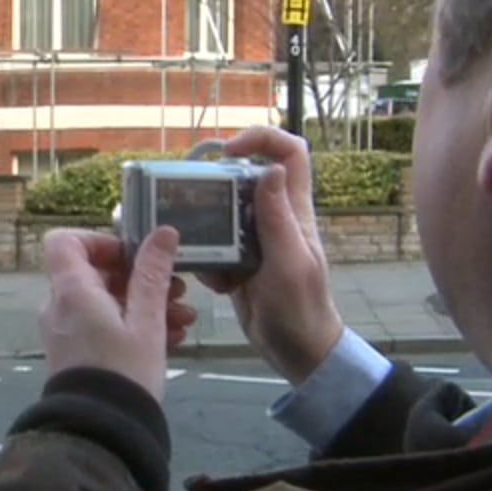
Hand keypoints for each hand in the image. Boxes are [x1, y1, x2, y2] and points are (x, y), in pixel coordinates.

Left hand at [39, 227, 195, 400]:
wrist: (101, 431)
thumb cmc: (124, 372)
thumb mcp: (147, 320)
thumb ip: (153, 274)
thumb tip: (163, 233)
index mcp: (71, 290)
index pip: (66, 242)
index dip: (100, 241)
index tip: (134, 256)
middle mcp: (60, 307)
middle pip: (96, 273)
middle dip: (141, 279)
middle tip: (178, 290)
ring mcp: (65, 332)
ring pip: (106, 302)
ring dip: (146, 305)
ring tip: (184, 319)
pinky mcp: (75, 354)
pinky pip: (102, 327)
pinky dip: (133, 326)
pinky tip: (172, 339)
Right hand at [198, 126, 344, 383]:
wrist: (297, 351)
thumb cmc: (300, 308)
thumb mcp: (289, 263)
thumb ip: (278, 219)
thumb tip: (271, 168)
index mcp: (294, 210)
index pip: (291, 153)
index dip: (262, 139)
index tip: (227, 152)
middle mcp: (275, 217)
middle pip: (246, 177)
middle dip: (217, 185)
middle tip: (191, 200)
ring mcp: (256, 240)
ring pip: (224, 212)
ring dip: (207, 229)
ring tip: (197, 248)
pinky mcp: (239, 262)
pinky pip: (215, 247)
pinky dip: (207, 261)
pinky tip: (214, 283)